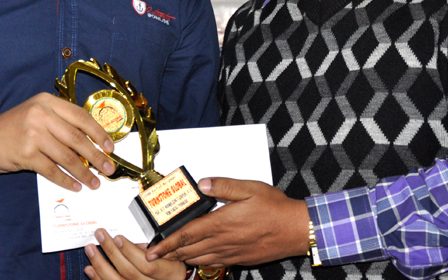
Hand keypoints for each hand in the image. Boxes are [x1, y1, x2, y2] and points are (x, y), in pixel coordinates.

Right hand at [0, 93, 115, 190]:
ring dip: (84, 172)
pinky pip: (53, 170)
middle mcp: (41, 115)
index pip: (80, 116)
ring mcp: (33, 135)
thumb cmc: (14, 128)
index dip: (99, 133)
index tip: (110, 147)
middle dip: (97, 156)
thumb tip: (91, 140)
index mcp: (47, 102)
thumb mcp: (36, 113)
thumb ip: (60, 121)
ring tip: (95, 182)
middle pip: (77, 138)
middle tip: (109, 168)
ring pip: (67, 157)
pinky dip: (66, 180)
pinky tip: (75, 186)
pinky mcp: (26, 154)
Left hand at [85, 229, 186, 279]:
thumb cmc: (169, 267)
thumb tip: (128, 240)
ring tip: (91, 249)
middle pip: (128, 272)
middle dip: (112, 251)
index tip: (118, 237)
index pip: (146, 264)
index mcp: (168, 274)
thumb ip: (153, 249)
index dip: (130, 251)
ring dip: (100, 264)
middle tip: (100, 235)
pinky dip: (97, 279)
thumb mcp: (170, 256)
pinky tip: (90, 269)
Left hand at [146, 178, 308, 267]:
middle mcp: (223, 241)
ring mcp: (231, 253)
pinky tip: (198, 258)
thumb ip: (222, 186)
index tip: (152, 250)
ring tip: (170, 255)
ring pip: (199, 259)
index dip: (167, 244)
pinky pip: (214, 263)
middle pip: (188, 250)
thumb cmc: (275, 209)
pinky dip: (200, 261)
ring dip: (182, 258)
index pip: (187, 235)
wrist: (295, 230)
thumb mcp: (249, 188)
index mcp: (221, 223)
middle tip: (153, 254)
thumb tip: (201, 184)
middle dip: (169, 253)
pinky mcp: (239, 259)